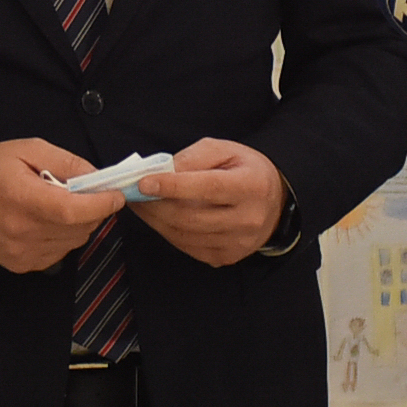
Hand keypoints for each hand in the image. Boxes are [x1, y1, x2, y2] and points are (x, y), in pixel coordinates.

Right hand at [0, 139, 124, 271]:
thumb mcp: (27, 149)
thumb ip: (65, 162)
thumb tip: (98, 177)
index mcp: (21, 197)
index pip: (72, 210)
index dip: (101, 204)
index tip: (116, 194)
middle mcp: (21, 231)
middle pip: (78, 227)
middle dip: (92, 210)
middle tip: (87, 193)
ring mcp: (21, 252)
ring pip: (73, 242)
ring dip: (79, 224)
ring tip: (61, 205)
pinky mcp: (20, 265)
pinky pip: (59, 253)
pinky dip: (64, 237)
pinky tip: (48, 222)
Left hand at [131, 139, 285, 267]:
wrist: (275, 201)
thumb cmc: (246, 170)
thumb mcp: (225, 149)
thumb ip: (193, 157)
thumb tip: (162, 171)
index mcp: (251, 186)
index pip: (208, 187)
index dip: (173, 186)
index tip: (143, 182)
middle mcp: (248, 219)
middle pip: (191, 216)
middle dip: (155, 205)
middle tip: (131, 192)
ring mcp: (238, 243)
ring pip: (185, 235)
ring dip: (155, 220)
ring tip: (140, 203)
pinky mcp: (226, 257)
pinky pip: (187, 246)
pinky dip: (167, 232)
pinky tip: (158, 217)